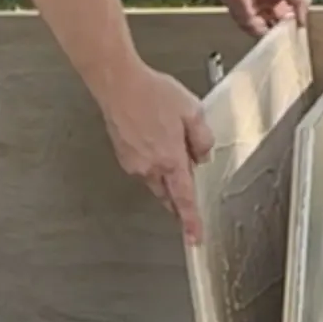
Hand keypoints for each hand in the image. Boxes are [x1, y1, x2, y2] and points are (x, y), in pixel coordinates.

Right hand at [101, 64, 213, 243]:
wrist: (119, 85)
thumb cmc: (151, 93)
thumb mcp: (192, 110)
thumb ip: (202, 138)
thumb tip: (203, 155)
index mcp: (170, 159)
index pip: (184, 198)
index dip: (191, 220)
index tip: (194, 237)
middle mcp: (149, 167)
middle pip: (168, 195)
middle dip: (179, 196)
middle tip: (187, 186)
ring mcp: (134, 164)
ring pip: (156, 182)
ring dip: (166, 174)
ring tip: (170, 144)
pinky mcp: (124, 156)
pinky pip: (144, 169)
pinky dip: (153, 162)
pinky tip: (155, 140)